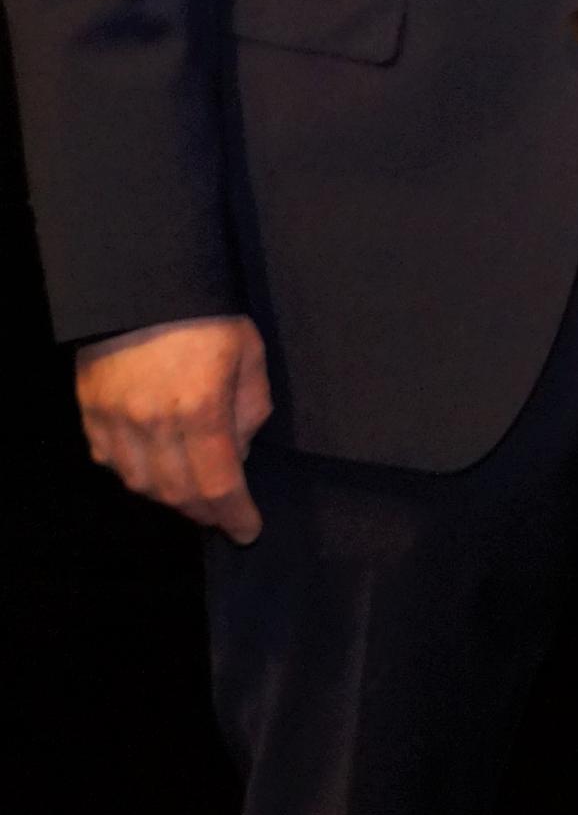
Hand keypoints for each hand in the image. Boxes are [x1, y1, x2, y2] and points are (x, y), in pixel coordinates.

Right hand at [75, 315, 273, 541]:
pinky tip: (154, 468)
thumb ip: (249, 409)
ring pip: (140, 484)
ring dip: (169, 497)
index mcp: (200, 410)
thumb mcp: (250, 354)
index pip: (218, 485)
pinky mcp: (90, 411)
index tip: (247, 531)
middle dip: (205, 512)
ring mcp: (114, 420)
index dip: (234, 515)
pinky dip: (135, 474)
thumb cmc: (207, 315)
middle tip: (224, 515)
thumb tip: (239, 451)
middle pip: (177, 493)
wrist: (139, 283)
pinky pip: (110, 461)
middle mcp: (153, 424)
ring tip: (193, 494)